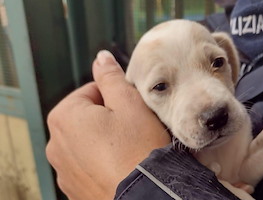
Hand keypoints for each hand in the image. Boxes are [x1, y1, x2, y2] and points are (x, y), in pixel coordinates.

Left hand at [46, 50, 170, 199]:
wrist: (147, 194)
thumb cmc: (139, 148)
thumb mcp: (128, 102)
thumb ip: (110, 77)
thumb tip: (101, 58)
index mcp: (65, 117)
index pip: (91, 91)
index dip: (115, 96)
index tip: (131, 107)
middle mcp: (56, 144)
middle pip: (87, 116)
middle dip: (109, 117)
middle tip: (132, 127)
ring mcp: (64, 169)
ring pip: (88, 141)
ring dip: (105, 139)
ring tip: (128, 146)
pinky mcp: (75, 188)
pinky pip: (88, 164)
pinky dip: (102, 161)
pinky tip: (121, 163)